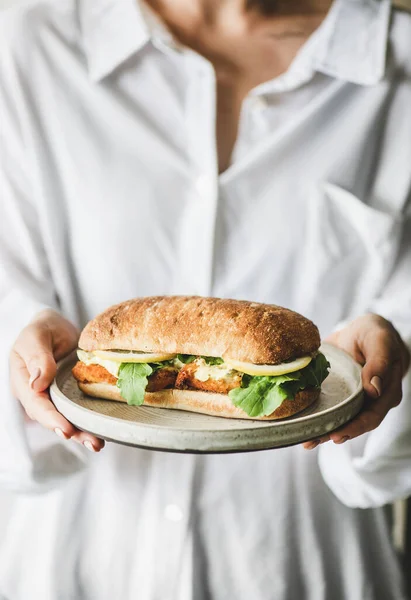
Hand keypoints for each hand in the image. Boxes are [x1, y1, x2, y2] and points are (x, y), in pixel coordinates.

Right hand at [10, 309, 104, 451]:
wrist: (56, 325)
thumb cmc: (43, 328)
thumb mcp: (37, 335)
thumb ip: (37, 356)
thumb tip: (37, 383)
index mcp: (24, 382)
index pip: (36, 405)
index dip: (51, 419)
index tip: (66, 430)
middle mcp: (39, 395)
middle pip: (53, 419)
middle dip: (71, 432)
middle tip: (92, 442)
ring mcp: (55, 397)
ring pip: (67, 419)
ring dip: (83, 433)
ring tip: (99, 444)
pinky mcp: (71, 396)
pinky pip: (79, 411)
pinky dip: (90, 421)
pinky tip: (104, 431)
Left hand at [304, 314, 409, 449]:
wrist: (364, 331)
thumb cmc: (375, 333)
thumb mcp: (378, 339)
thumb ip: (379, 362)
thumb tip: (374, 390)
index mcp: (387, 391)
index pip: (372, 415)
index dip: (355, 427)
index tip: (336, 434)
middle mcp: (373, 401)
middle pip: (354, 423)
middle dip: (333, 433)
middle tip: (311, 441)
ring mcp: (357, 400)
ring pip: (342, 420)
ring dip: (324, 432)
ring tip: (305, 440)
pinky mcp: (342, 396)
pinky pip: (332, 410)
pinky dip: (320, 419)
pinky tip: (303, 427)